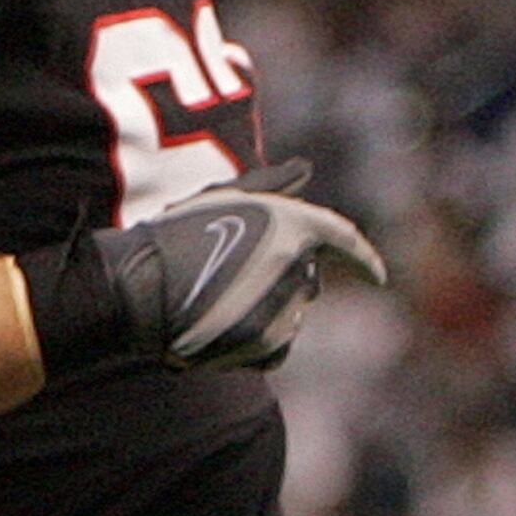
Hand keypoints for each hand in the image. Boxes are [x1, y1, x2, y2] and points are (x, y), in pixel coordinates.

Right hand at [24, 167, 387, 377]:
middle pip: (309, 282)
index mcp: (291, 223)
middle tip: (239, 277)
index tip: (379, 277)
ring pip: (293, 317)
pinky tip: (223, 327)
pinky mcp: (263, 344)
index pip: (345, 240)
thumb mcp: (224, 198)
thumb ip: (271, 186)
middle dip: (287, 283)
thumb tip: (305, 167)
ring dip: (269, 313)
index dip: (365, 259)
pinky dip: (258, 343)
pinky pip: (278, 348)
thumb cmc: (176, 235)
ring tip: (220, 299)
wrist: (136, 286)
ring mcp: (280, 304)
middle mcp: (294, 264)